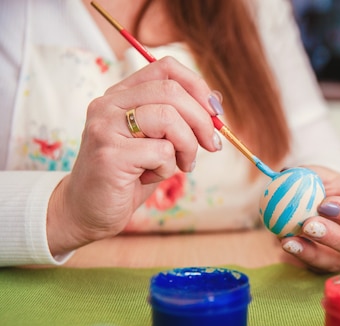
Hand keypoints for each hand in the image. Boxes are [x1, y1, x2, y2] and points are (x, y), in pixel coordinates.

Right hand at [46, 57, 222, 255]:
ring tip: (182, 165)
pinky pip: (161, 151)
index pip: (166, 67)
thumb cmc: (129, 176)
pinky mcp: (109, 154)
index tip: (215, 114)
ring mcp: (105, 126)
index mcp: (121, 94)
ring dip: (188, 146)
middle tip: (211, 146)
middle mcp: (109, 103)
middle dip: (202, 121)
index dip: (198, 87)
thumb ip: (182, 119)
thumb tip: (216, 101)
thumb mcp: (160, 142)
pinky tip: (150, 177)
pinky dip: (168, 168)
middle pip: (172, 91)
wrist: (89, 210)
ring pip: (169, 118)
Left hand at [280, 166, 339, 272]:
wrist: (312, 202)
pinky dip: (299, 258)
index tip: (324, 204)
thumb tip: (284, 177)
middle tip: (308, 225)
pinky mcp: (329, 264)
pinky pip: (317, 268)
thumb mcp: (317, 173)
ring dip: (312, 254)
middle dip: (336, 237)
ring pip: (338, 262)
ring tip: (288, 241)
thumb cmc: (321, 184)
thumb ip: (306, 175)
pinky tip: (285, 245)